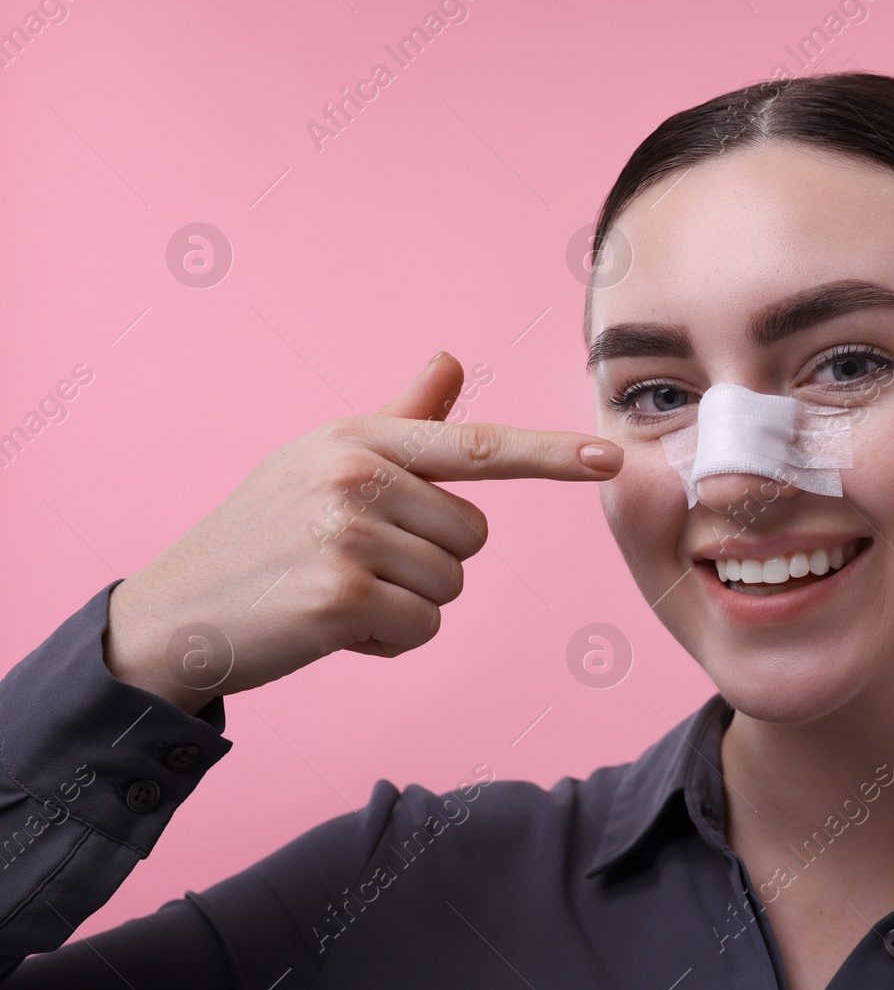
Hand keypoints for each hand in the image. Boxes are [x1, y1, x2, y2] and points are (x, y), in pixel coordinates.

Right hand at [104, 352, 623, 714]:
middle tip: (352, 561)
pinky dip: (386, 640)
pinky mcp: (341, 595)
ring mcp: (348, 533)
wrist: (174, 614)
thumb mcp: (322, 461)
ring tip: (335, 591)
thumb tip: (450, 361)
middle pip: (473, 535)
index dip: (552, 455)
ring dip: (404, 603)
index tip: (611, 456)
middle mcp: (356, 474)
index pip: (478, 445)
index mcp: (360, 439)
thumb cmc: (262, 535)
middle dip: (427, 561)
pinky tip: (330, 626)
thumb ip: (398, 421)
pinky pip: (422, 627)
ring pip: (451, 585)